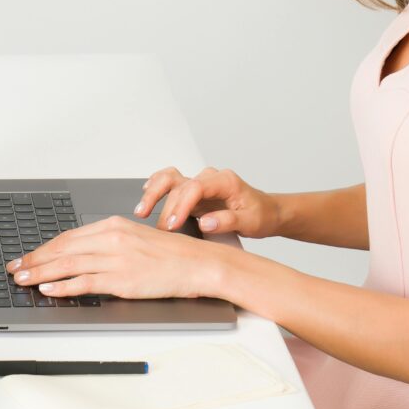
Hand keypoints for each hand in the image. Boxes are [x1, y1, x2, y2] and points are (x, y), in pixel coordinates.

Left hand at [4, 215, 226, 298]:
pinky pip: (85, 283)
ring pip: (68, 265)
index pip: (68, 236)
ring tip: (23, 280)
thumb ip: (107, 242)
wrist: (197, 264)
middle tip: (14, 268)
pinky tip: (49, 289)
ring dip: (41, 273)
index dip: (43, 248)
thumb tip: (80, 253)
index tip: (27, 256)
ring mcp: (116, 259)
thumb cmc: (170, 254)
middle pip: (62, 249)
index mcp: (113, 225)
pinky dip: (64, 286)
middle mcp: (112, 239)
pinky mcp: (122, 280)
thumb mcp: (134, 238)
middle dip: (34, 260)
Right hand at [134, 166, 280, 238]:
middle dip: (166, 207)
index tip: (173, 225)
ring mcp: (200, 183)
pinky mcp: (193, 192)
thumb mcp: (250, 222)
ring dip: (154, 192)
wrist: (266, 211)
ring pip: (170, 178)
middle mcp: (209, 178)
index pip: (196, 187)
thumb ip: (228, 221)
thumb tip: (205, 222)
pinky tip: (145, 194)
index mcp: (224, 181)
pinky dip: (156, 186)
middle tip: (160, 229)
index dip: (181, 205)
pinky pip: (170, 183)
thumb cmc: (260, 215)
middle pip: (179, 184)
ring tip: (141, 211)